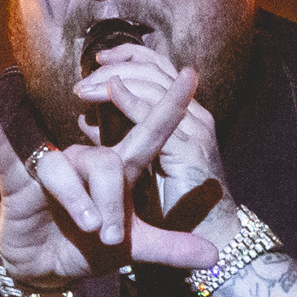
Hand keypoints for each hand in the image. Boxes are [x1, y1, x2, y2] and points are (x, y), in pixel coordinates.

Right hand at [0, 69, 216, 289]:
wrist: (43, 268)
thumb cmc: (89, 246)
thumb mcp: (133, 249)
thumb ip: (171, 248)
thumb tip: (215, 256)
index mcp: (118, 172)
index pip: (147, 134)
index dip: (168, 106)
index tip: (191, 75)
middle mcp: (86, 163)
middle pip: (106, 165)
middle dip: (113, 204)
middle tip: (112, 238)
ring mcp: (51, 170)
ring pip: (66, 171)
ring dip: (77, 202)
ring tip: (87, 228)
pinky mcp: (18, 183)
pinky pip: (7, 158)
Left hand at [73, 44, 241, 249]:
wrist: (210, 240)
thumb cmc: (173, 206)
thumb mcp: (138, 164)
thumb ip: (117, 139)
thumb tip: (86, 119)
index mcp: (184, 118)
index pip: (159, 70)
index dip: (130, 57)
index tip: (99, 57)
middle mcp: (193, 117)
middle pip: (155, 69)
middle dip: (119, 64)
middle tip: (88, 71)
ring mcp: (194, 131)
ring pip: (155, 85)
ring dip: (118, 80)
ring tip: (87, 88)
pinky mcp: (190, 151)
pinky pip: (158, 118)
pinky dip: (133, 101)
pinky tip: (112, 93)